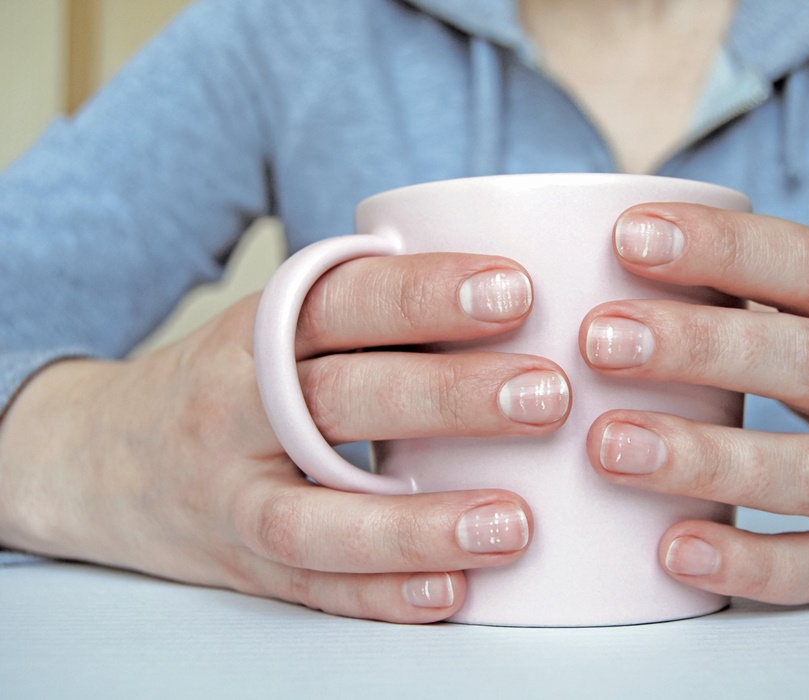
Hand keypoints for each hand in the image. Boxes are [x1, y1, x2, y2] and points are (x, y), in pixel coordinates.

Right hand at [0, 253, 568, 621]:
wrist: (100, 459)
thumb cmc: (232, 383)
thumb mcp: (276, 328)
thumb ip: (367, 315)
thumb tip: (521, 293)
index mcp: (258, 334)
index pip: (343, 301)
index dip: (425, 293)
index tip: (516, 291)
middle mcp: (236, 411)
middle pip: (341, 399)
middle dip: (446, 396)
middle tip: (547, 395)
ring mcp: (233, 499)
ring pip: (318, 519)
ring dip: (417, 524)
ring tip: (512, 524)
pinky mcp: (243, 568)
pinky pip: (313, 590)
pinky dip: (382, 597)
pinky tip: (452, 593)